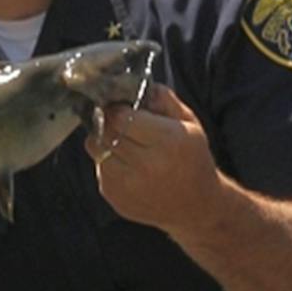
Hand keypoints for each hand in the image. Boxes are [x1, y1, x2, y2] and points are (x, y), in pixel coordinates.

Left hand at [85, 83, 224, 234]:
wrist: (195, 207)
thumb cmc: (193, 159)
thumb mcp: (190, 124)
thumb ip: (164, 99)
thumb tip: (137, 82)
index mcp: (167, 141)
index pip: (122, 116)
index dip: (117, 108)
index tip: (121, 107)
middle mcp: (146, 165)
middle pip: (106, 131)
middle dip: (108, 121)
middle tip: (117, 120)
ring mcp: (127, 185)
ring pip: (96, 149)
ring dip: (105, 141)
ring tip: (123, 143)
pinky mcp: (115, 197)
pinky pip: (99, 168)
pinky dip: (108, 162)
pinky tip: (127, 165)